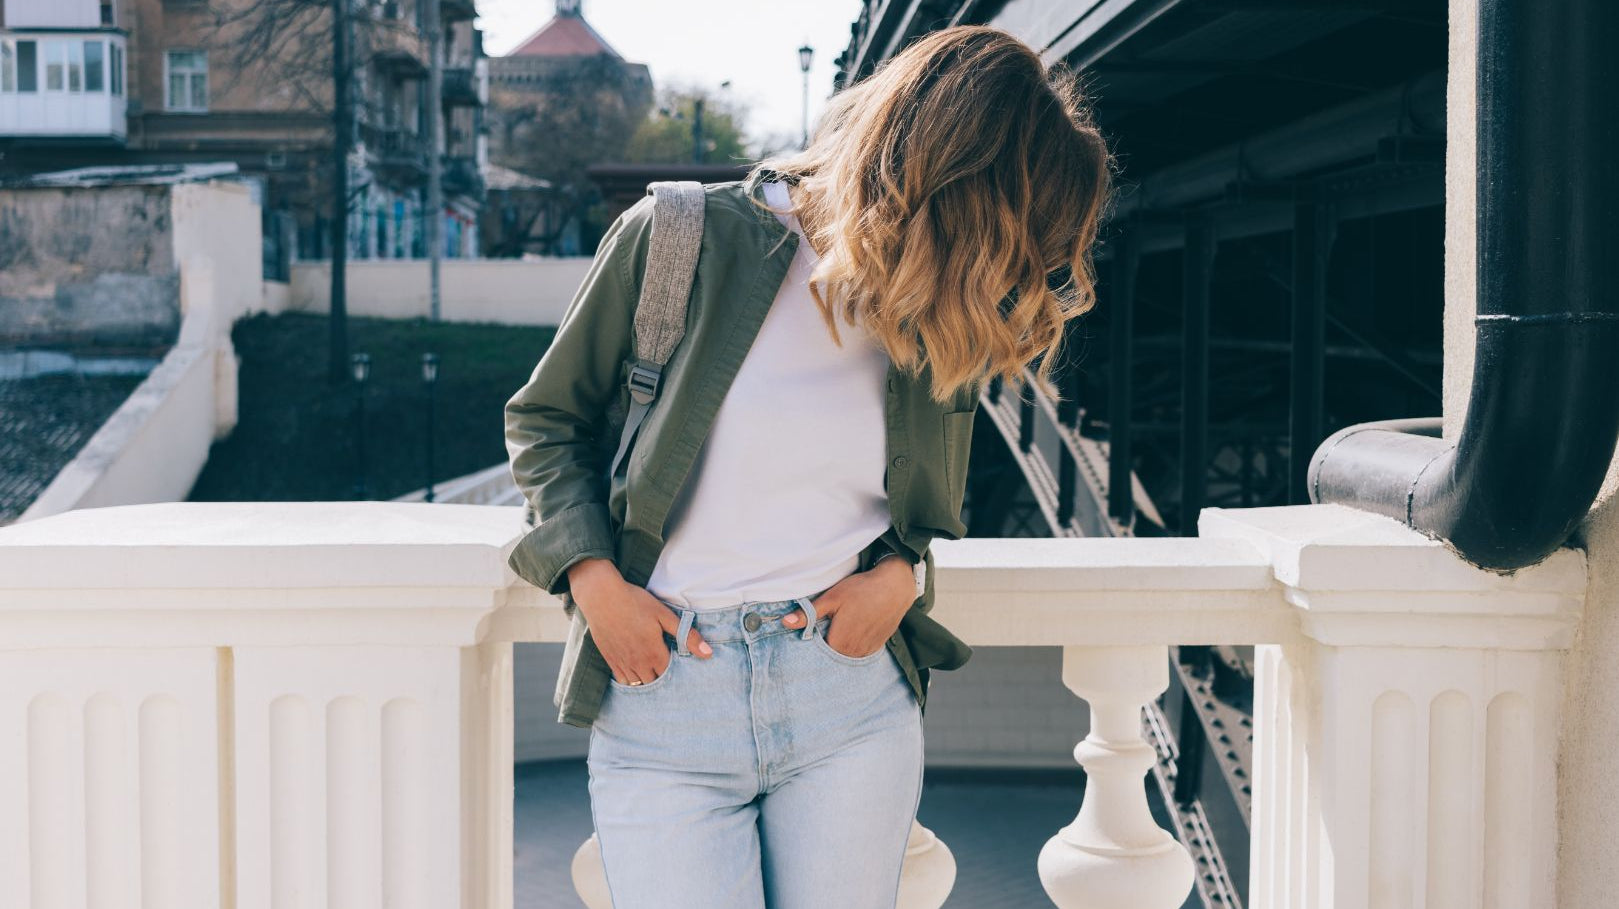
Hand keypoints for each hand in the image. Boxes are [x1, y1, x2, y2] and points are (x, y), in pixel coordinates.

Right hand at [567, 557, 713, 684]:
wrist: (601, 596)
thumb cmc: (635, 602)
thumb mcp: (664, 615)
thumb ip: (686, 635)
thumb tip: (708, 654)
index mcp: (654, 653)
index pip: (670, 675)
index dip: (677, 672)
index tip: (681, 665)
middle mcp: (638, 663)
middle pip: (655, 683)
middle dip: (663, 679)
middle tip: (668, 669)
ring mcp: (622, 663)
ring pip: (638, 684)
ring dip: (647, 681)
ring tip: (654, 672)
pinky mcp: (610, 659)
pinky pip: (622, 680)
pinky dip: (631, 680)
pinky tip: (636, 672)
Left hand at [782, 556, 915, 658]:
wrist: (895, 586)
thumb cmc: (861, 590)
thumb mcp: (831, 598)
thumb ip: (808, 614)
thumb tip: (784, 622)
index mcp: (839, 643)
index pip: (817, 654)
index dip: (811, 645)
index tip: (810, 634)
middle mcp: (853, 653)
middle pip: (831, 656)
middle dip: (825, 646)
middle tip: (825, 628)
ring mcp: (867, 651)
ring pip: (846, 655)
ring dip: (840, 647)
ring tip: (840, 628)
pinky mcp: (877, 646)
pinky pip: (859, 652)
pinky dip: (853, 645)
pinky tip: (853, 630)